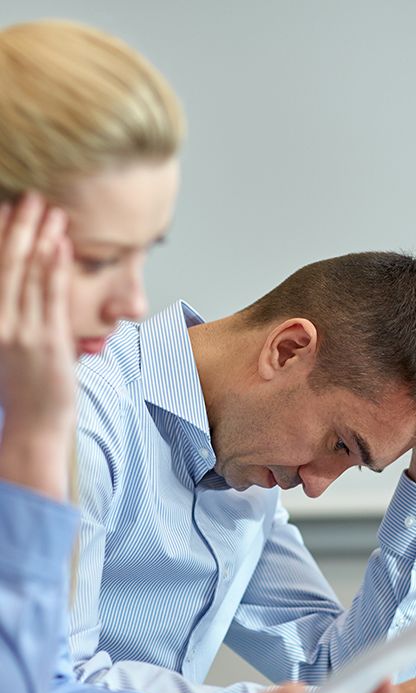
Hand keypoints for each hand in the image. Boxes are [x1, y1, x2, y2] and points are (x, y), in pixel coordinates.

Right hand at [0, 193, 74, 498]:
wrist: (33, 425)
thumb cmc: (23, 385)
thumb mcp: (7, 344)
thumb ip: (10, 313)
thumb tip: (21, 279)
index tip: (5, 206)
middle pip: (6, 262)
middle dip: (18, 225)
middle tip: (30, 196)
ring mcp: (20, 331)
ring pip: (29, 274)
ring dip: (41, 237)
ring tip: (51, 209)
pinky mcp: (46, 341)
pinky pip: (51, 296)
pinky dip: (56, 267)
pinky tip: (61, 244)